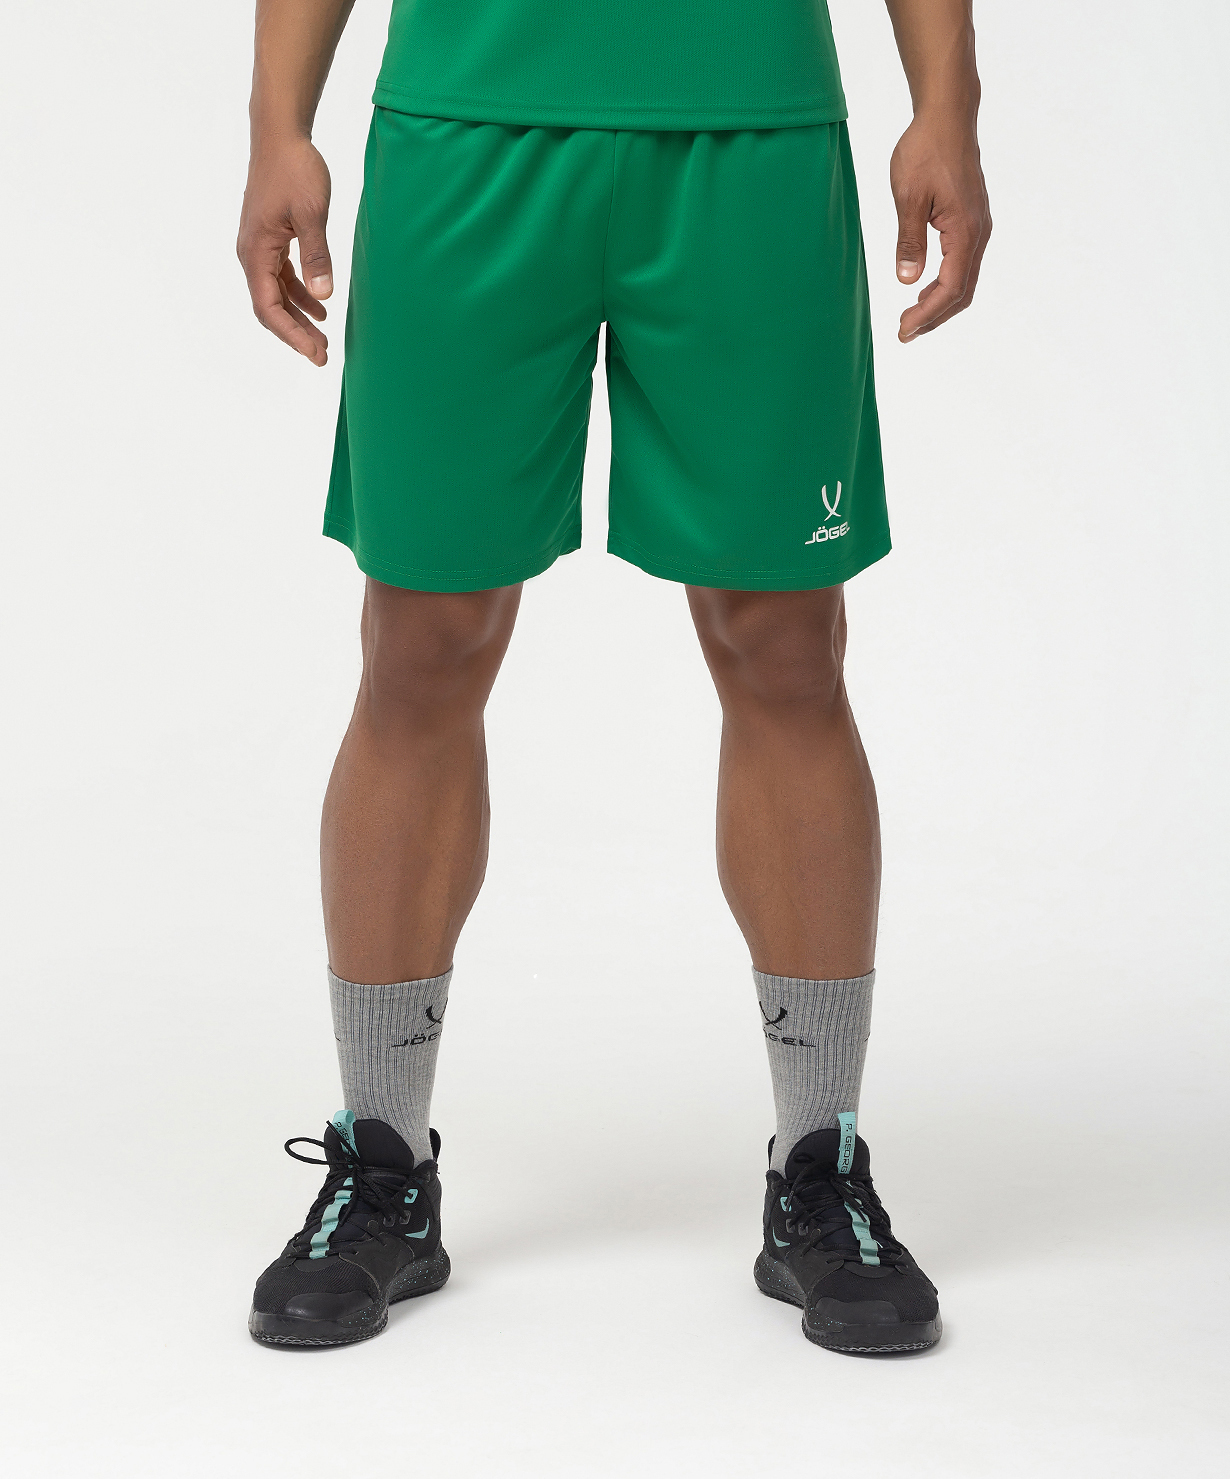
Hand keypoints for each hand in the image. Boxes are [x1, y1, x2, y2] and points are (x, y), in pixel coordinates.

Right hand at [237, 137, 333, 364]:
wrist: (280, 135)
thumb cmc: (294, 169)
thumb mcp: (312, 214)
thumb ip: (317, 256)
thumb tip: (323, 294)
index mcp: (255, 252)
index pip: (268, 308)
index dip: (291, 335)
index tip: (314, 353)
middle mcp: (251, 254)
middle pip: (270, 308)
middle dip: (295, 334)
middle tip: (323, 356)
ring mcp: (259, 247)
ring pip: (276, 295)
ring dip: (299, 318)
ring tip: (324, 339)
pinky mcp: (270, 239)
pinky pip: (282, 277)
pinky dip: (300, 295)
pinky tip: (321, 306)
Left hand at [890, 118, 990, 341]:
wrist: (947, 116)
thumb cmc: (926, 150)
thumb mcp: (908, 197)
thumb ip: (909, 241)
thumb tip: (908, 280)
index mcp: (965, 231)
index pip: (949, 288)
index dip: (927, 315)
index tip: (903, 331)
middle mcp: (979, 232)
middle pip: (962, 292)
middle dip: (934, 317)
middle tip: (904, 333)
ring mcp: (979, 226)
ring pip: (964, 279)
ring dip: (939, 303)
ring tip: (911, 317)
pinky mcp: (972, 220)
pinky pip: (963, 263)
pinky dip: (945, 283)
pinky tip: (924, 287)